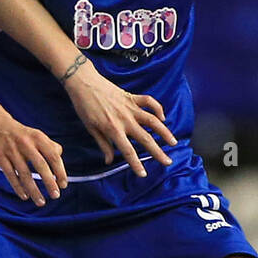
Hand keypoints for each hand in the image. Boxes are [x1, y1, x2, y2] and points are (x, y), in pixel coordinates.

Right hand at [0, 109, 66, 205]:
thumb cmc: (20, 133)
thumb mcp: (37, 135)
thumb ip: (50, 146)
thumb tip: (59, 159)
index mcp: (38, 138)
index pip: (53, 156)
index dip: (60, 172)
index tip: (63, 185)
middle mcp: (26, 143)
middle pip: (41, 166)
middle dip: (49, 182)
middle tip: (55, 195)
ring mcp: (12, 151)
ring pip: (25, 174)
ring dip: (34, 190)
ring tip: (41, 202)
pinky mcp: (0, 157)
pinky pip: (10, 175)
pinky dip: (18, 187)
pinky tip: (25, 196)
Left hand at [62, 58, 175, 174]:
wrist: (84, 83)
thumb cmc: (84, 107)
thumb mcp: (91, 128)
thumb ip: (103, 144)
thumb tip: (109, 161)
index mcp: (113, 129)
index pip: (128, 150)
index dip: (136, 164)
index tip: (143, 174)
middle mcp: (125, 120)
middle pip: (146, 138)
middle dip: (158, 152)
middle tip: (168, 162)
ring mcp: (130, 108)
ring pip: (153, 121)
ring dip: (164, 132)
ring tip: (173, 142)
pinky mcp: (132, 97)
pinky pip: (149, 102)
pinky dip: (158, 109)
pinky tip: (163, 117)